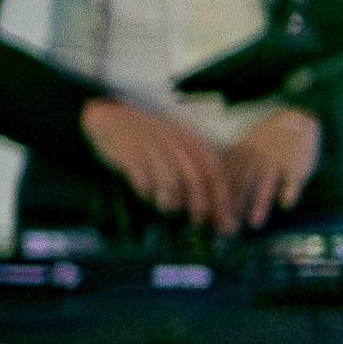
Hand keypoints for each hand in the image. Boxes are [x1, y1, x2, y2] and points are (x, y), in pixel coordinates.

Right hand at [79, 98, 232, 224]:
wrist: (116, 118)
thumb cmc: (153, 142)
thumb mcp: (181, 150)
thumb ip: (200, 176)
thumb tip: (216, 213)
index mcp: (195, 143)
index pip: (217, 174)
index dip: (224, 201)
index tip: (226, 224)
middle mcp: (178, 143)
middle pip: (197, 180)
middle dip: (200, 207)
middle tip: (198, 225)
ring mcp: (154, 147)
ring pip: (171, 182)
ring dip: (172, 202)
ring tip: (168, 207)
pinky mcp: (131, 153)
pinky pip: (143, 180)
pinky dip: (147, 192)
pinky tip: (145, 194)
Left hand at [220, 107, 323, 231]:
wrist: (297, 120)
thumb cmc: (269, 138)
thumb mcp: (246, 144)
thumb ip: (233, 163)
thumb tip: (214, 186)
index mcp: (242, 153)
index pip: (226, 177)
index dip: (218, 197)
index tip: (212, 217)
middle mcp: (257, 157)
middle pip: (243, 184)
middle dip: (235, 206)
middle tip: (229, 228)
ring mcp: (278, 161)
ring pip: (266, 183)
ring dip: (260, 203)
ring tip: (255, 223)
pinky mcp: (297, 165)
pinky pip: (293, 179)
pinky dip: (290, 191)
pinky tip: (286, 205)